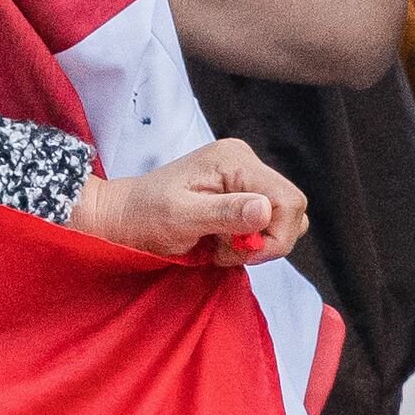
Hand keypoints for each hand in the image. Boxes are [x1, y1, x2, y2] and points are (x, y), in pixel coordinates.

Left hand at [67, 136, 309, 263]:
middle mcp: (244, 162)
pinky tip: (218, 241)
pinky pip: (264, 222)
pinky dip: (246, 240)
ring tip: (219, 245)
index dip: (275, 235)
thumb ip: (224, 213)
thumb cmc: (144, 215)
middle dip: (265, 240)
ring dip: (255, 242)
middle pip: (291, 209)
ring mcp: (243, 177)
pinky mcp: (240, 193)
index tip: (243, 253)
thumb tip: (266, 210)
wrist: (123, 215)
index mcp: (234, 161)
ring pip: (281, 218)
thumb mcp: (180, 218)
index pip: (289, 200)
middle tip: (225, 251)